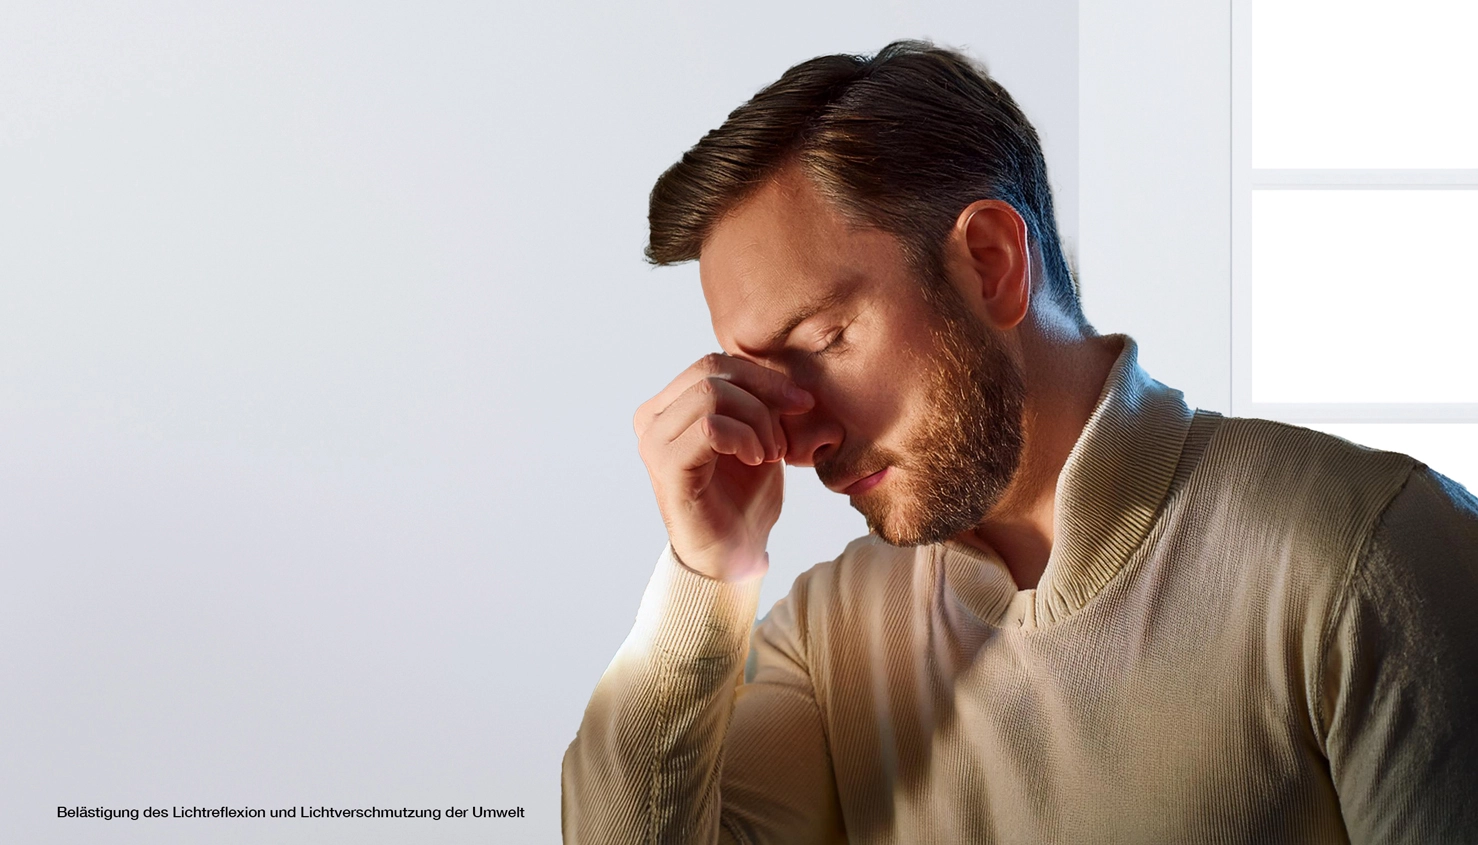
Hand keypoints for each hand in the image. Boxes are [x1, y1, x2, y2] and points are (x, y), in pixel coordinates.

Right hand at [634, 353, 814, 581]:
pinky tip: (756, 461)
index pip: (714, 363)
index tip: (802, 402)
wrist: (736, 554)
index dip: (763, 376)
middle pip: (711, 370)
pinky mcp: (666, 468)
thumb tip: (780, 367)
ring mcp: (653, 443)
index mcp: (668, 406)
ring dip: (756, 421)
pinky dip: (744, 438)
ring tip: (769, 453)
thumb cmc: (744, 497)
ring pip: (711, 394)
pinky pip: (710, 428)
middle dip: (762, 395)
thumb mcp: (757, 434)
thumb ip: (756, 398)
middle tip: (783, 435)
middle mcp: (651, 419)